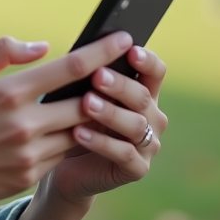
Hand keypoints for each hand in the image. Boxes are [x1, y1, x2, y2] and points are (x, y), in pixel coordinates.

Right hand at [0, 32, 136, 219]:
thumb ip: (1, 52)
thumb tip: (43, 46)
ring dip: (94, 117)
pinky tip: (76, 128)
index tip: (124, 38)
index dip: (103, 52)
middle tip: (124, 73)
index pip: (70, 68)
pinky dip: (73, 139)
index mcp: (8, 93)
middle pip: (87, 103)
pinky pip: (63, 154)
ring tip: (107, 100)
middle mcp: (24, 125)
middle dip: (109, 88)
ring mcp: (29, 154)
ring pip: (80, 132)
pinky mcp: (29, 177)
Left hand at [44, 42, 168, 206]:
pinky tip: (79, 133)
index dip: (146, 60)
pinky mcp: (138, 169)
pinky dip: (101, 143)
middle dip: (119, 85)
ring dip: (110, 112)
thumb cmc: (72, 121)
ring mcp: (148, 145)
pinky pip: (124, 154)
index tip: (130, 50)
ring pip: (135, 125)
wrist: (64, 166)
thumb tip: (81, 51)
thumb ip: (88, 76)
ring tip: (86, 103)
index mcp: (143, 93)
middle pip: (143, 96)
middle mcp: (152, 118)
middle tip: (96, 76)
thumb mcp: (80, 95)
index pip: (155, 72)